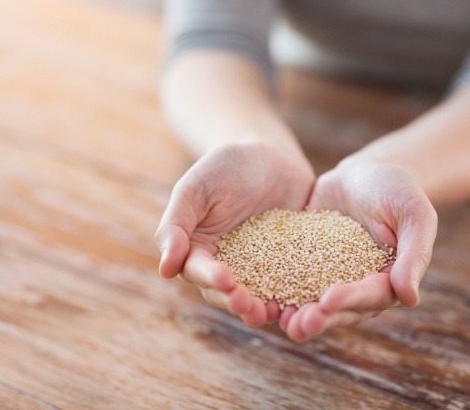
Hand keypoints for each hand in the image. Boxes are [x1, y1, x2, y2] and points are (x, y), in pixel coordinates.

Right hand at [155, 142, 314, 326]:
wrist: (270, 155)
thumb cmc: (226, 166)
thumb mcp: (196, 187)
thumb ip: (176, 224)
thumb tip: (165, 269)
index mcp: (199, 251)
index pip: (199, 271)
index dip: (210, 279)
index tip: (225, 281)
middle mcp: (227, 266)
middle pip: (228, 293)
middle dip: (238, 302)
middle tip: (251, 307)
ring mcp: (260, 268)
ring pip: (258, 296)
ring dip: (264, 309)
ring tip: (275, 314)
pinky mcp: (289, 264)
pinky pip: (291, 283)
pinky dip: (295, 295)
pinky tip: (304, 301)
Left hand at [280, 160, 436, 341]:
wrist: (367, 173)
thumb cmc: (399, 191)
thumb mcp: (415, 215)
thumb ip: (414, 254)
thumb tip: (410, 297)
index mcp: (387, 281)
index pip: (370, 296)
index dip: (350, 300)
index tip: (329, 300)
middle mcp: (356, 286)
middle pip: (338, 309)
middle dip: (318, 318)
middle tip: (297, 325)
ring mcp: (329, 277)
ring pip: (312, 301)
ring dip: (295, 313)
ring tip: (276, 318)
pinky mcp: (305, 263)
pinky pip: (289, 278)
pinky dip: (275, 287)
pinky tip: (256, 292)